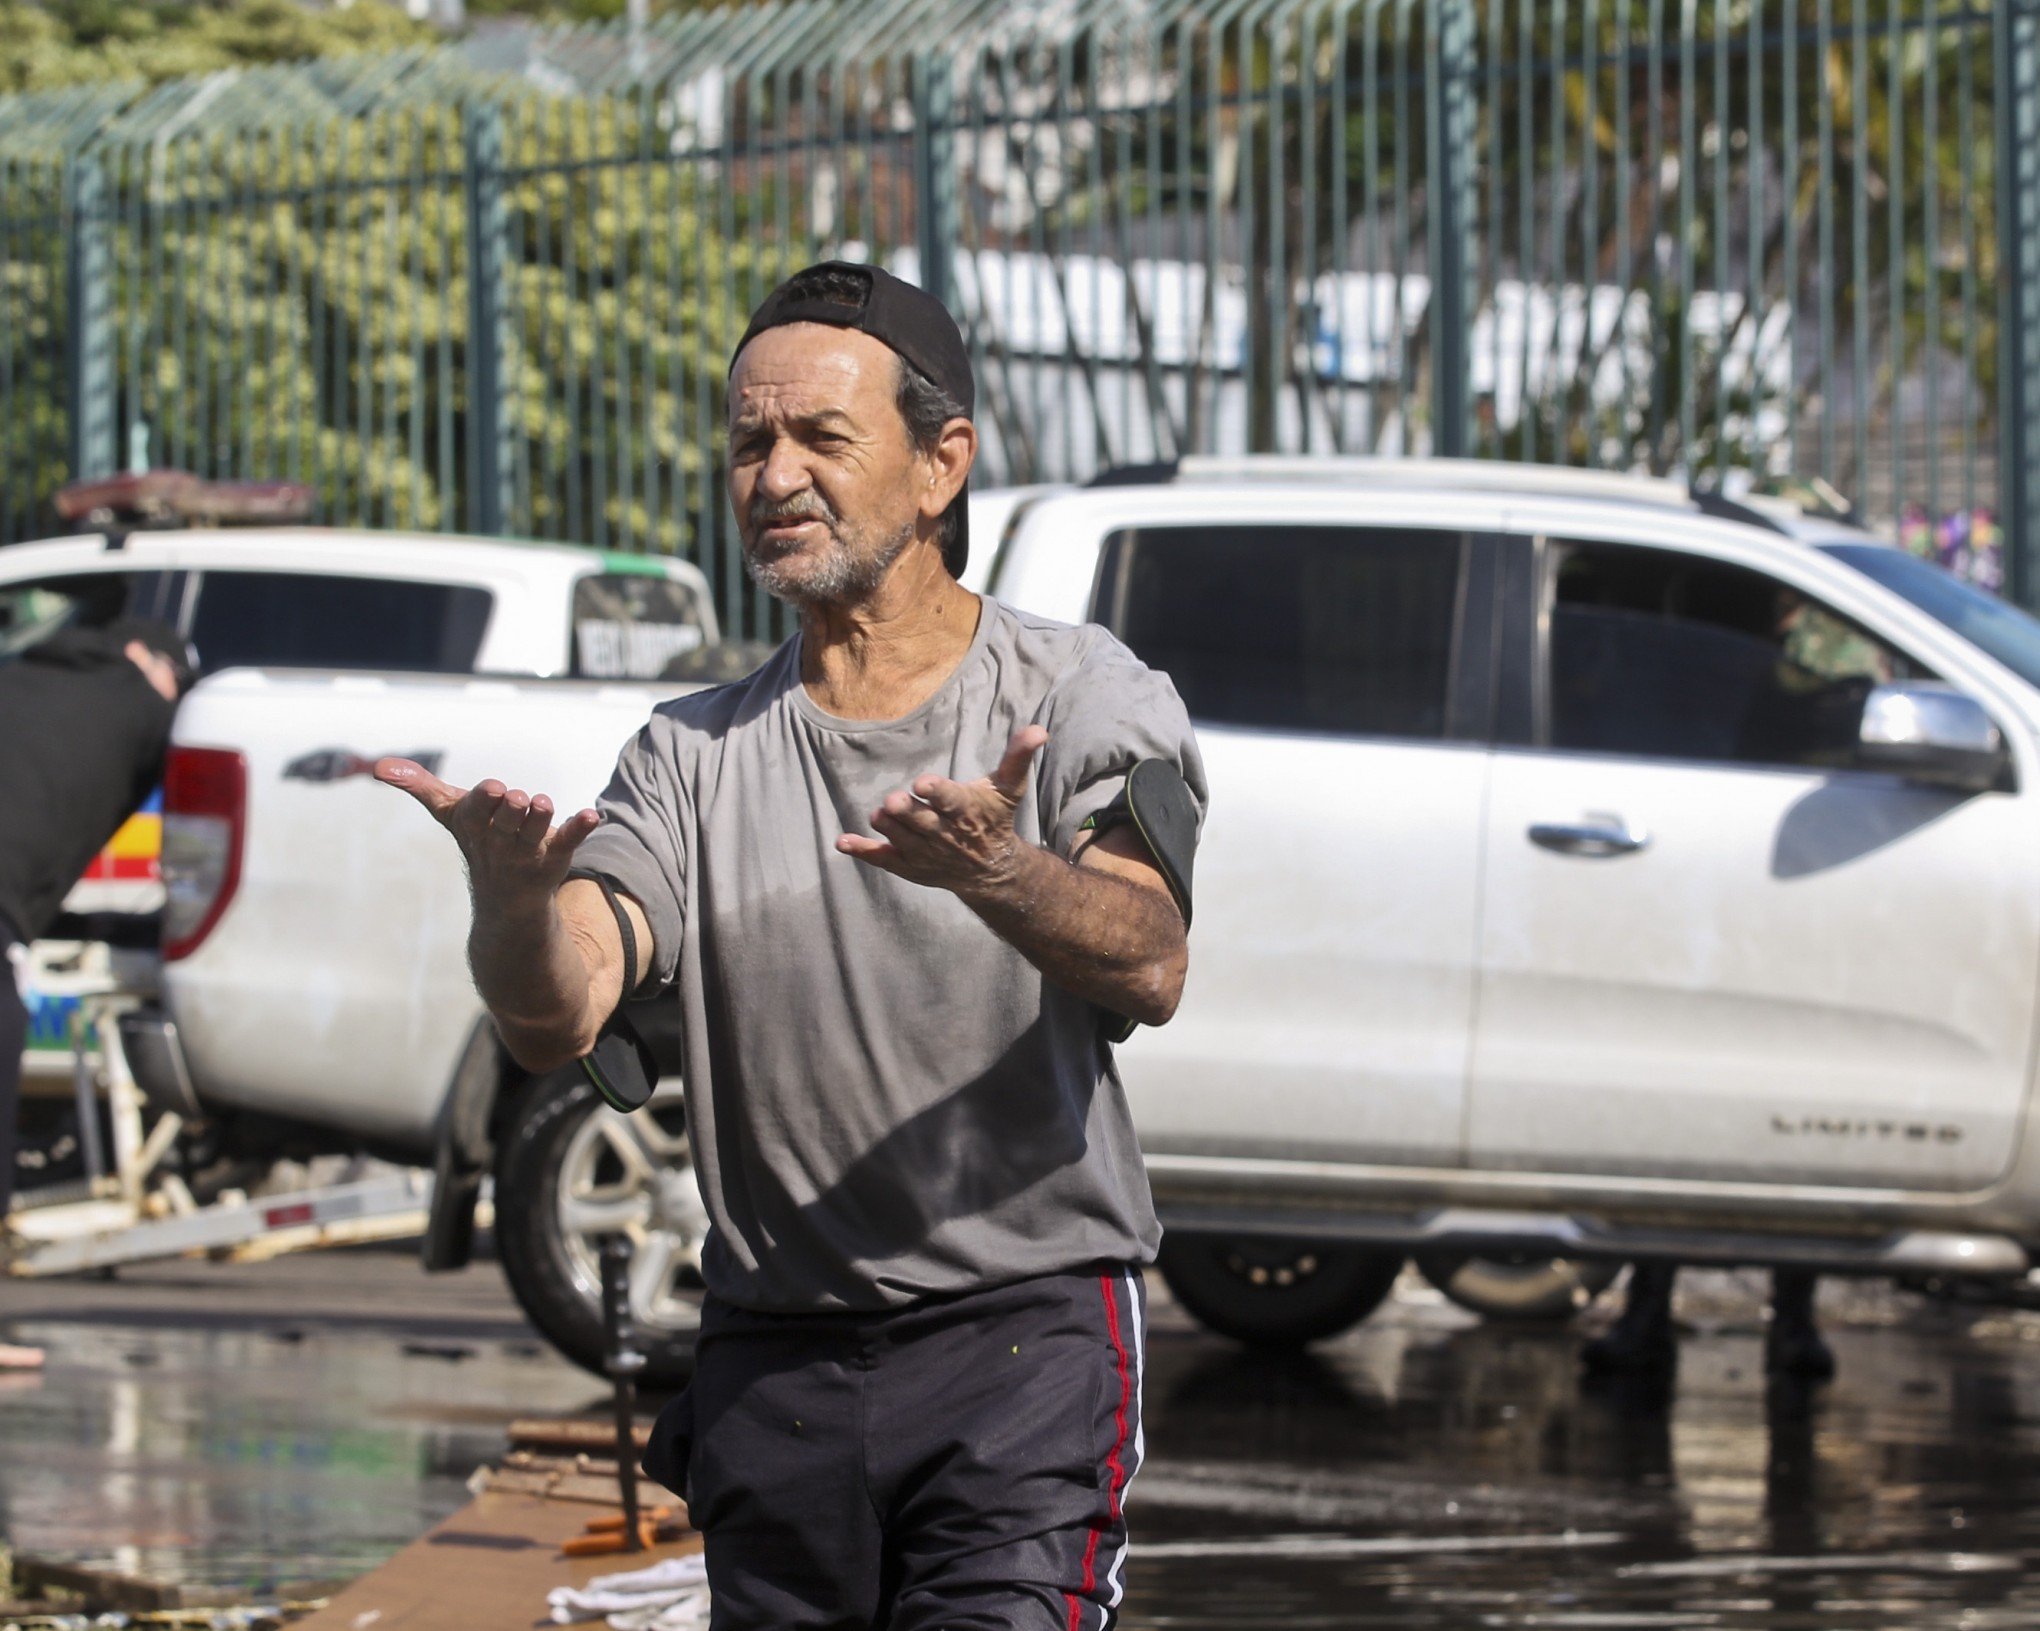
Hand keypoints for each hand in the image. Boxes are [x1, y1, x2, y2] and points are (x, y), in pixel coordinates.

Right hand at [374, 758, 600, 908]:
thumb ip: (421, 787)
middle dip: (512, 811)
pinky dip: (580, 829)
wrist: (506, 900)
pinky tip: (593, 816)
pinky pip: (568, 843)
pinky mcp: (555, 859)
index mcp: (473, 829)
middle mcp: (499, 844)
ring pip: (535, 836)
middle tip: (518, 797)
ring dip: (540, 819)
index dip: (484, 802)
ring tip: (543, 803)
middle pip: (506, 825)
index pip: (475, 814)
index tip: (494, 788)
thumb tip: (379, 766)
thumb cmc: (479, 841)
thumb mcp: (451, 814)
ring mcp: (528, 854)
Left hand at [836, 726, 1046, 895]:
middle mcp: (944, 834)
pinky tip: (842, 842)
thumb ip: (1018, 757)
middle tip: (893, 801)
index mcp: (966, 811)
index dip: (937, 792)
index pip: (951, 800)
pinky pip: (882, 859)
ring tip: (881, 813)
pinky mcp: (908, 865)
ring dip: (888, 827)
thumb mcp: (1008, 788)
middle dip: (908, 812)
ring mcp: (924, 853)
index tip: (923, 783)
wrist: (989, 869)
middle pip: (922, 822)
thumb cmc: (994, 819)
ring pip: (901, 838)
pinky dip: (863, 851)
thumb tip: (1039, 729)